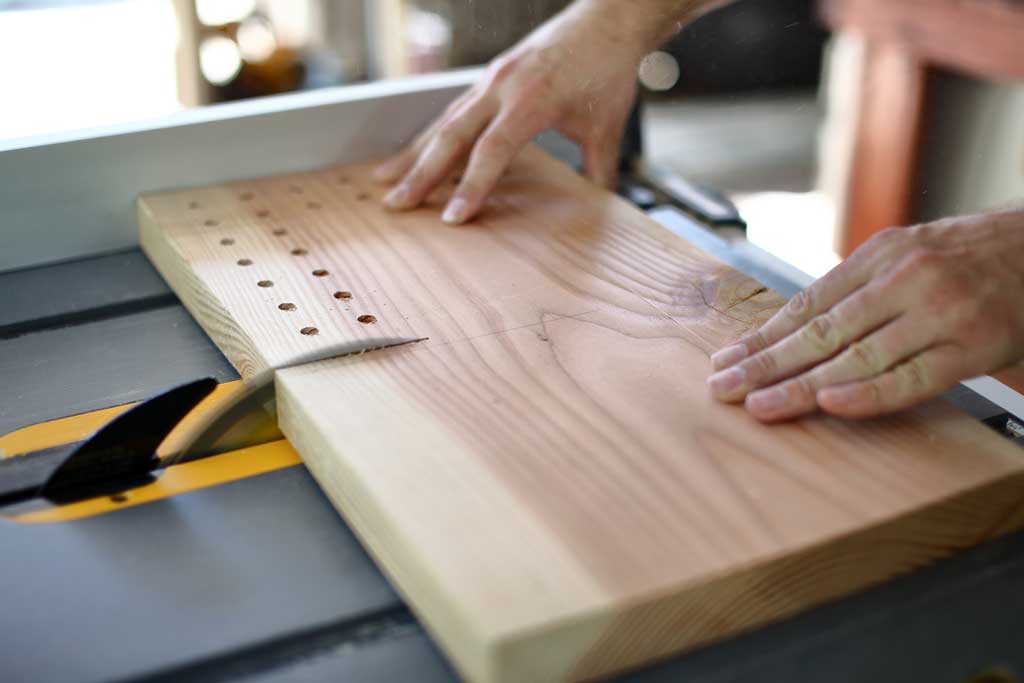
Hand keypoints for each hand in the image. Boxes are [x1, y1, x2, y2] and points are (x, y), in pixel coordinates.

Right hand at [374, 1, 646, 223]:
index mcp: (531, 99)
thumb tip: (603, 210)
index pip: (491, 150)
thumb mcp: (607, 126)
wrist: (607, 19)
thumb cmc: (608, 69)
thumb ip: (599, 170)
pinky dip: (432, 134)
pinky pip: (454, 109)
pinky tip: (415, 152)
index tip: (453, 218)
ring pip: (444, 120)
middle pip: (451, 135)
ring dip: (414, 153)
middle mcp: (502, 86)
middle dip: (421, 173)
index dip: (471, 186)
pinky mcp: (490, 76)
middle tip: (394, 204)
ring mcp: (492, 78)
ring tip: (386, 180)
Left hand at [707, 211, 1023, 419]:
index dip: (763, 336)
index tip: (726, 359)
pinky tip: (830, 403)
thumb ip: (861, 288)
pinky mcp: (973, 346)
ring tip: (760, 405)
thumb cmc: (974, 257)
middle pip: (821, 331)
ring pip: (856, 356)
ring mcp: (939, 313)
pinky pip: (911, 378)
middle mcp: (904, 279)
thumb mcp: (912, 253)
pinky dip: (868, 393)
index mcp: (881, 254)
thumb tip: (797, 328)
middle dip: (765, 363)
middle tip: (724, 387)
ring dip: (801, 385)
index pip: (807, 304)